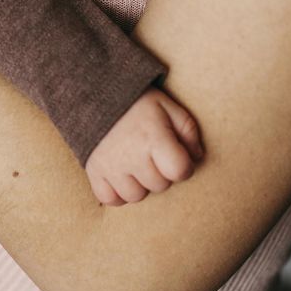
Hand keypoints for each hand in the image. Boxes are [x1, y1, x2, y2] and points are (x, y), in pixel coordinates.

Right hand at [85, 88, 202, 205]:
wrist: (94, 91)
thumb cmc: (136, 101)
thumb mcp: (167, 106)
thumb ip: (188, 130)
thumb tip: (196, 157)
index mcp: (153, 138)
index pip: (180, 171)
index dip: (183, 165)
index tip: (177, 155)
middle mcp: (131, 156)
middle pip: (160, 185)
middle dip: (161, 171)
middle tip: (152, 152)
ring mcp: (110, 166)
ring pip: (136, 196)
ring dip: (140, 183)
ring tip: (135, 162)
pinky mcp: (94, 171)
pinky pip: (111, 199)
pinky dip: (117, 192)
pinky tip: (120, 174)